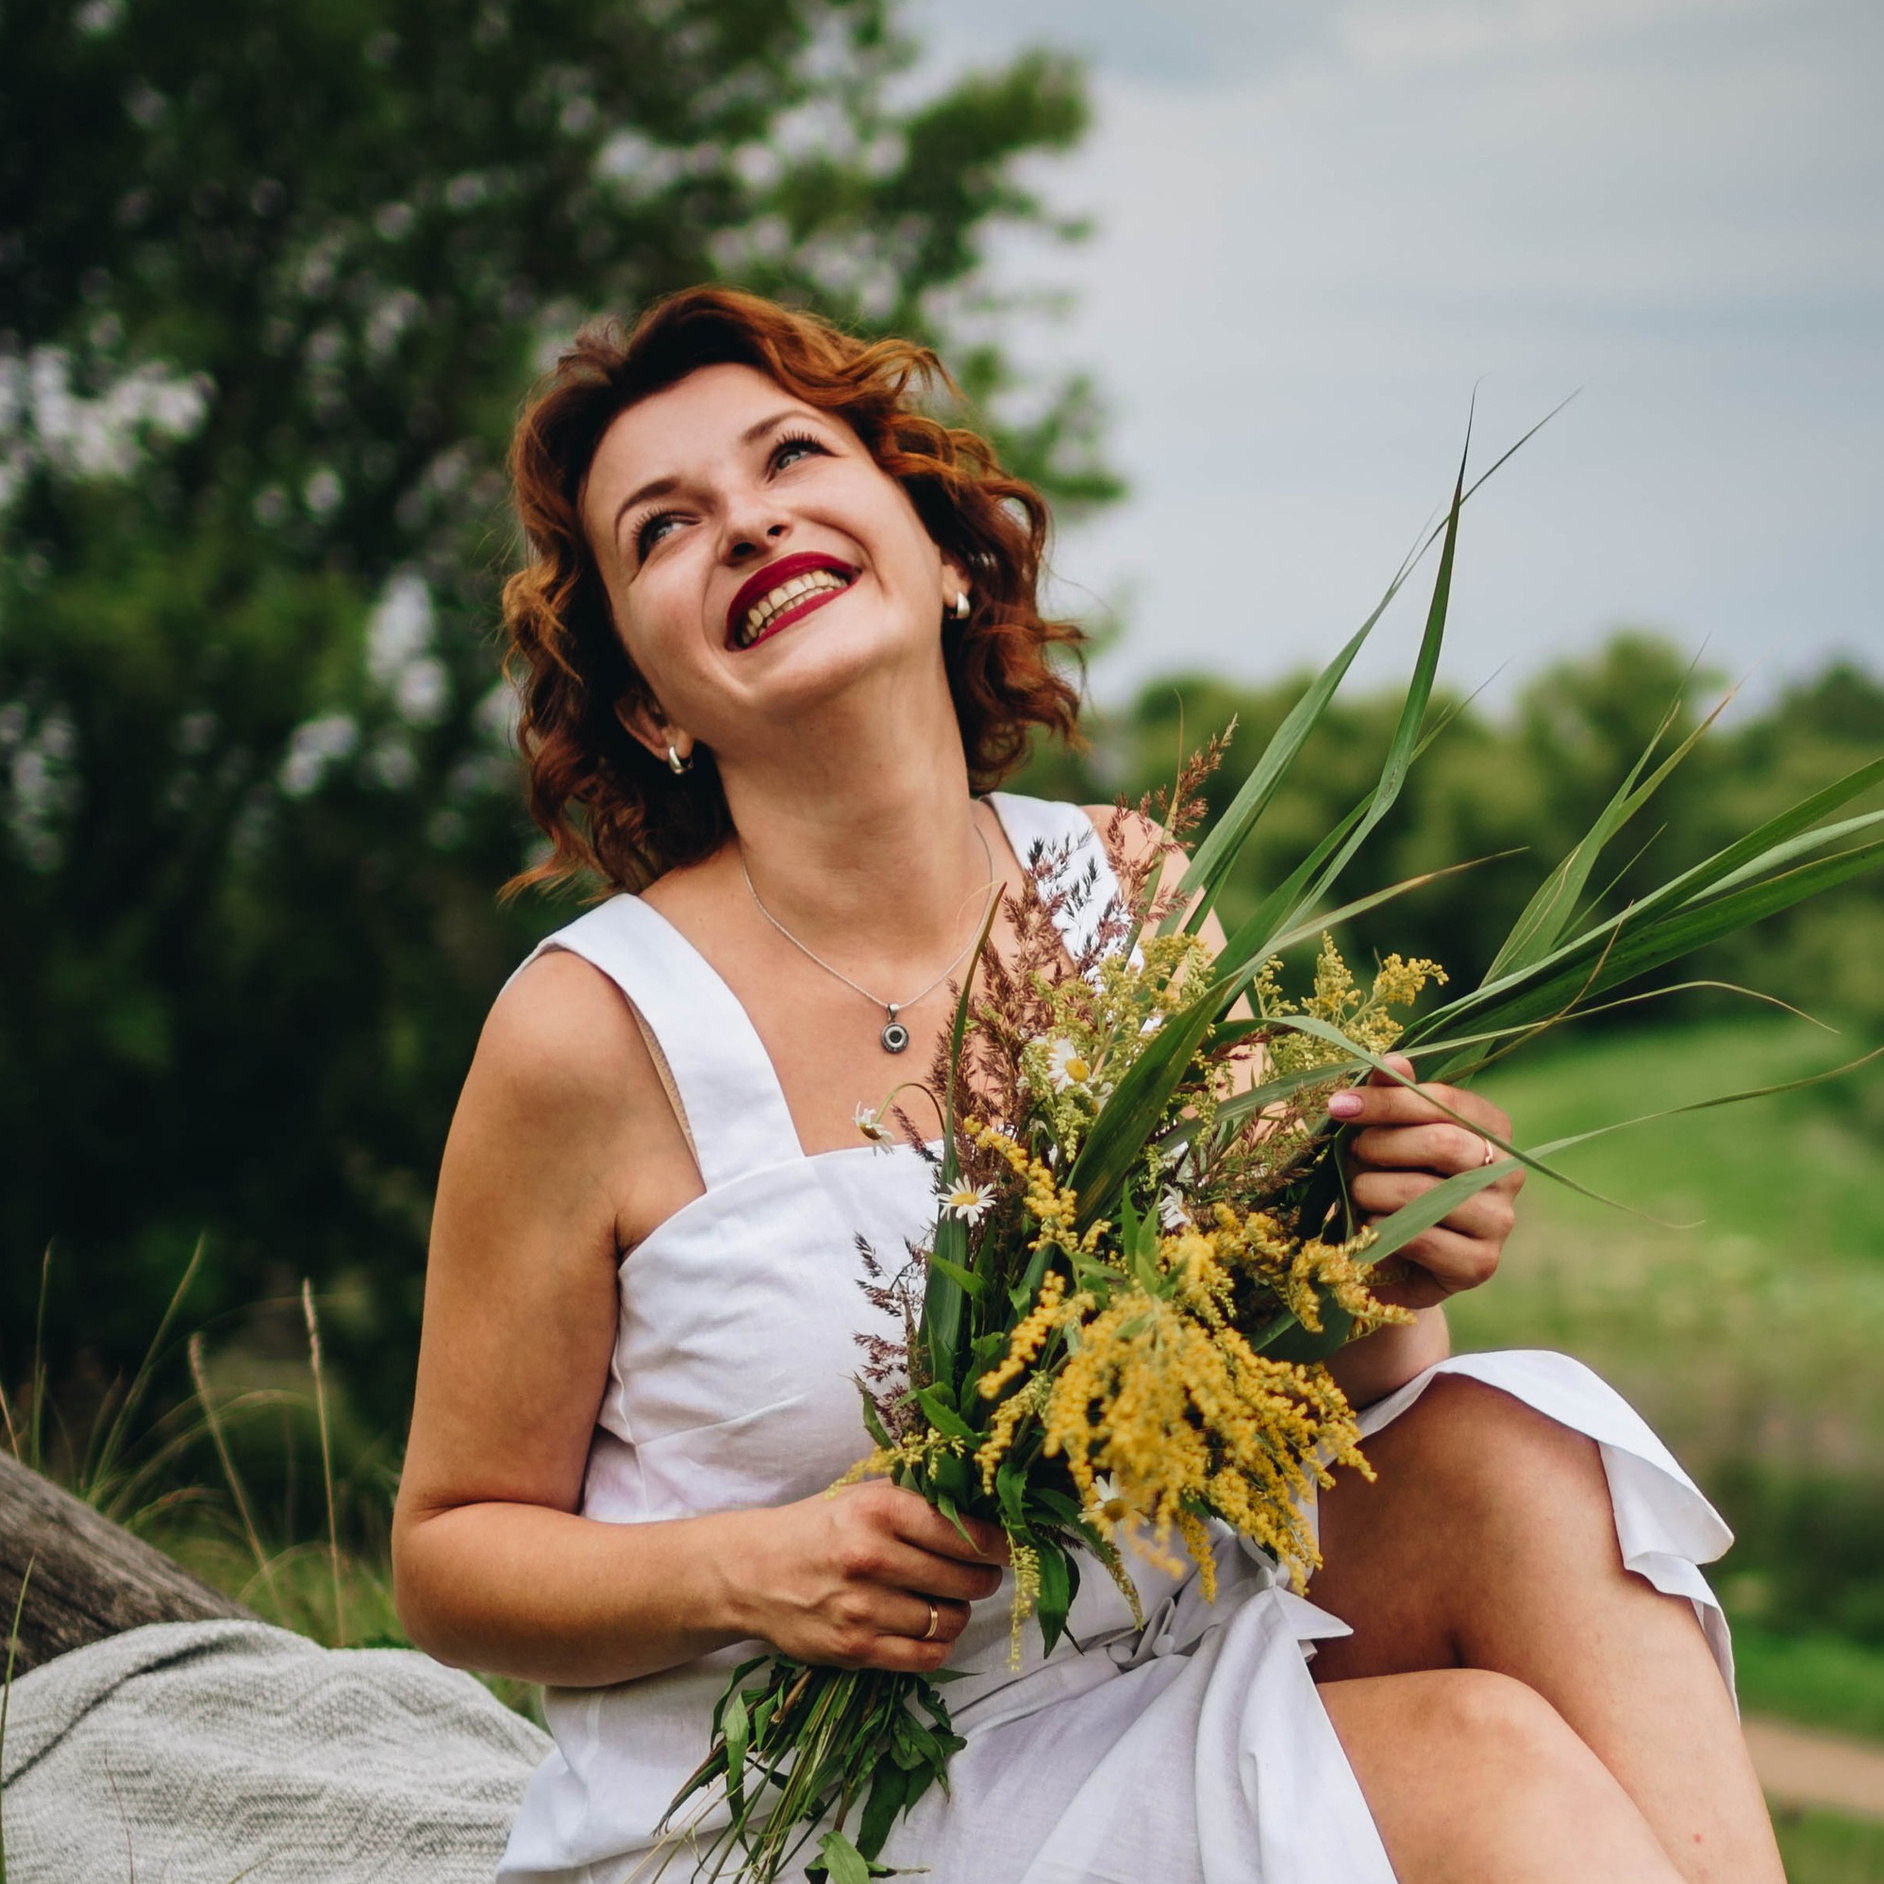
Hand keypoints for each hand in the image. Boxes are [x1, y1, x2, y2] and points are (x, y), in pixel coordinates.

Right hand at [733, 1480, 1007, 1673]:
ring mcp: (862, 1608)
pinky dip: (940, 1644)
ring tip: (951, 1599)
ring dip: (960, 1612)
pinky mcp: (855, 1648)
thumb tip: (987, 1513)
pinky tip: (932, 1628)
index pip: (964, 1532)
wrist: (753, 1572)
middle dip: (984, 1577)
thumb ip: (919, 1502)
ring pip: (949, 1620)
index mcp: (878, 1510)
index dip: (998, 1543)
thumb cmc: (819, 1528)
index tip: (1009, 1546)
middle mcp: (871, 1557)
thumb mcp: (864, 1496)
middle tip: (983, 1573)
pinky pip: (925, 1656)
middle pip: (965, 1578)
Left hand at [1330, 1053, 1523, 1311]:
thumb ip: (1391, 1098)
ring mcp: (1500, 1221)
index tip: (1340, 1105)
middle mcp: (1509, 1172)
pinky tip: (1370, 1226)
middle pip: (1442, 1144)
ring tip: (1357, 1192)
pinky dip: (1383, 1230)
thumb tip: (1393, 1061)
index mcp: (1492, 1129)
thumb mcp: (1386, 1137)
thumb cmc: (1390, 1182)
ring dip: (1374, 1190)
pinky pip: (1422, 1238)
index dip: (1389, 1100)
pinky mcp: (1480, 1264)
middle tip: (1351, 1154)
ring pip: (1427, 1194)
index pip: (1446, 1103)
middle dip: (1381, 1146)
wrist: (1392, 1259)